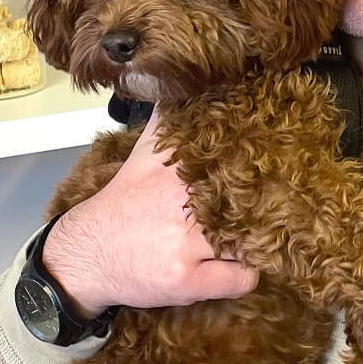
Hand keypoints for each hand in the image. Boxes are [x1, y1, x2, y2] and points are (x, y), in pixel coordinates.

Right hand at [42, 111, 258, 314]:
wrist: (87, 253)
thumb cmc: (123, 204)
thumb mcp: (141, 156)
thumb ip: (165, 121)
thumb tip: (176, 83)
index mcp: (177, 171)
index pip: (237, 166)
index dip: (261, 172)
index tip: (275, 173)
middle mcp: (181, 204)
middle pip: (251, 206)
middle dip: (265, 209)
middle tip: (273, 212)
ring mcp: (184, 245)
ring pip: (250, 243)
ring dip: (255, 243)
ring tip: (251, 240)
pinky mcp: (186, 280)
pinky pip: (240, 279)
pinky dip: (245, 276)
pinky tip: (235, 267)